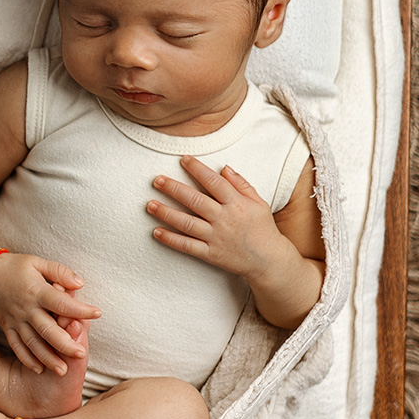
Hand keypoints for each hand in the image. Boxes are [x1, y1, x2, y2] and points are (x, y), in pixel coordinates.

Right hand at [0, 253, 97, 373]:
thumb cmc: (15, 266)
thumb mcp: (37, 262)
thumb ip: (60, 272)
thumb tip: (81, 284)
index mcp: (36, 291)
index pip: (61, 303)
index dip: (80, 309)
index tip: (97, 313)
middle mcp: (26, 309)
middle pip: (47, 330)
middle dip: (64, 344)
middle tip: (81, 354)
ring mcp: (15, 321)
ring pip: (32, 343)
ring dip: (47, 357)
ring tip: (63, 370)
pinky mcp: (7, 328)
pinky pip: (16, 346)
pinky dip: (27, 359)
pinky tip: (39, 370)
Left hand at [146, 157, 296, 281]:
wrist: (269, 260)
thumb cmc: (263, 228)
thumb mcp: (258, 202)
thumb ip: (241, 184)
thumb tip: (224, 168)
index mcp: (236, 204)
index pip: (214, 183)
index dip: (198, 170)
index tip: (183, 159)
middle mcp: (224, 219)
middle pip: (195, 201)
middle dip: (174, 189)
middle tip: (157, 180)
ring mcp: (216, 237)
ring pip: (187, 223)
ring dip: (167, 213)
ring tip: (150, 204)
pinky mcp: (210, 254)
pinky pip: (187, 246)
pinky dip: (171, 239)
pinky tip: (156, 231)